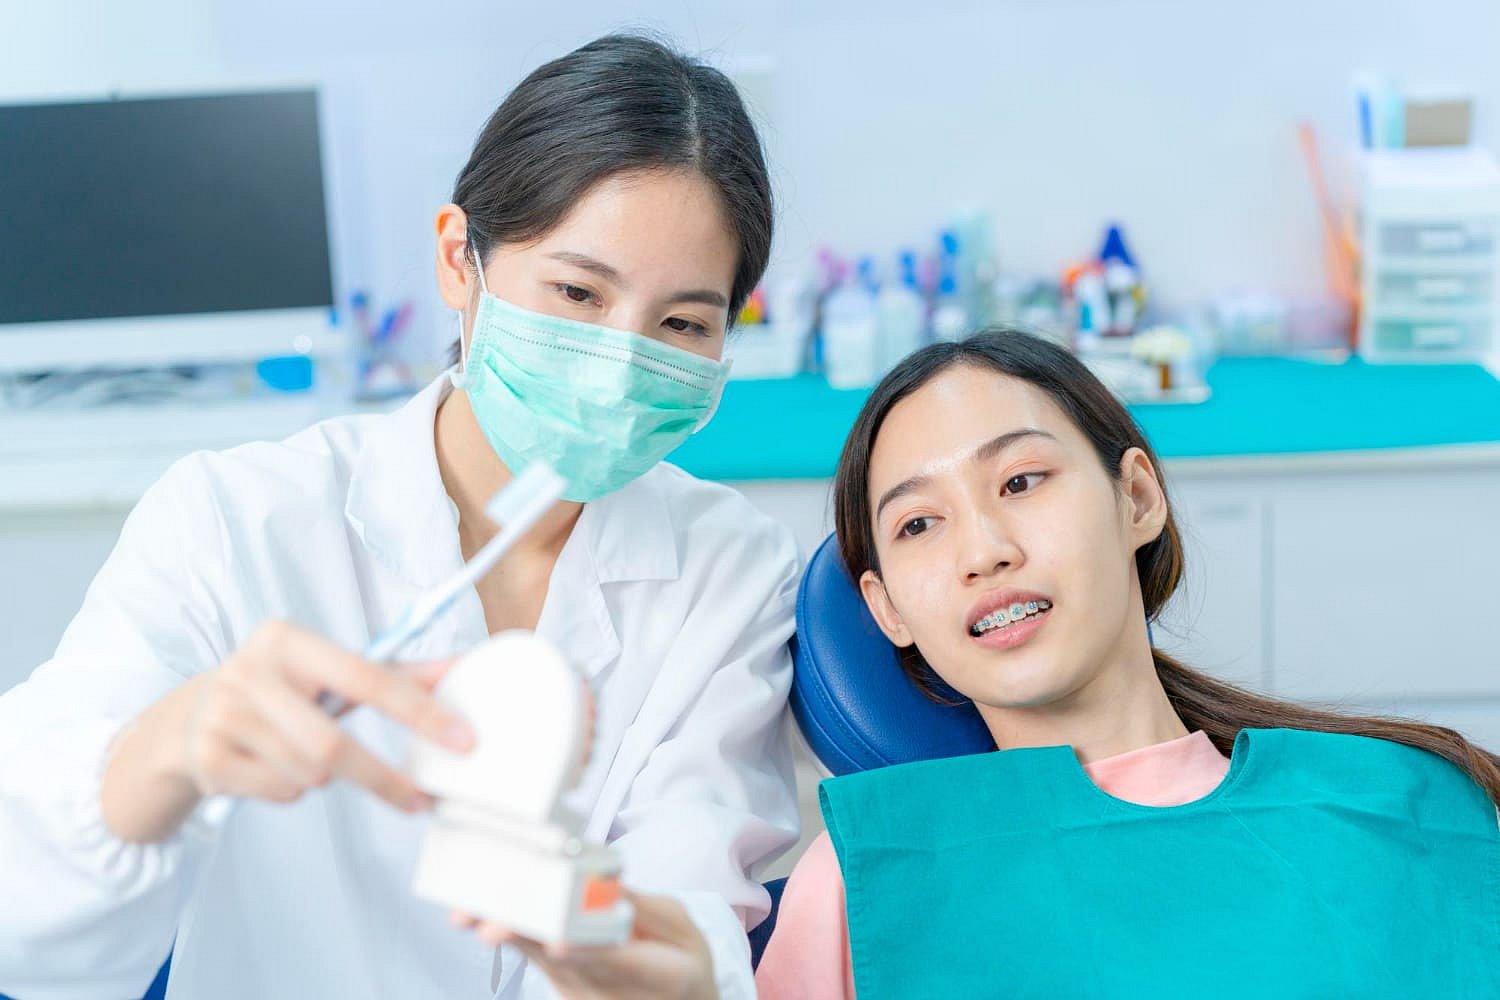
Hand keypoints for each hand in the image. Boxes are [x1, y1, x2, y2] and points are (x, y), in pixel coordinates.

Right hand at [102, 620, 473, 842]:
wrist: (188, 719)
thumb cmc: (283, 690)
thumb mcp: (330, 670)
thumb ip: (397, 671)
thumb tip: (463, 667)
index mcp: (286, 638)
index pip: (367, 677)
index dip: (419, 712)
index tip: (463, 740)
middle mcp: (248, 671)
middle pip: (332, 744)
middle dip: (381, 777)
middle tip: (420, 800)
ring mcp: (220, 716)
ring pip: (309, 773)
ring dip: (324, 778)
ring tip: (309, 758)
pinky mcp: (205, 759)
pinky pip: (280, 792)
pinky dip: (293, 790)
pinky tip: (274, 768)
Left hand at [452, 891, 717, 999]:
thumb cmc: (681, 961)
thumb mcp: (681, 928)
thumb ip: (644, 907)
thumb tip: (607, 882)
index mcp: (653, 973)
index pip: (613, 961)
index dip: (583, 950)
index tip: (558, 941)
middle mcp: (608, 990)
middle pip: (560, 960)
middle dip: (524, 938)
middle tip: (490, 926)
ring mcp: (580, 993)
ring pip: (538, 960)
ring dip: (505, 933)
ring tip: (469, 914)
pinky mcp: (562, 987)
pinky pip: (534, 958)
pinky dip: (512, 934)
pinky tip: (482, 914)